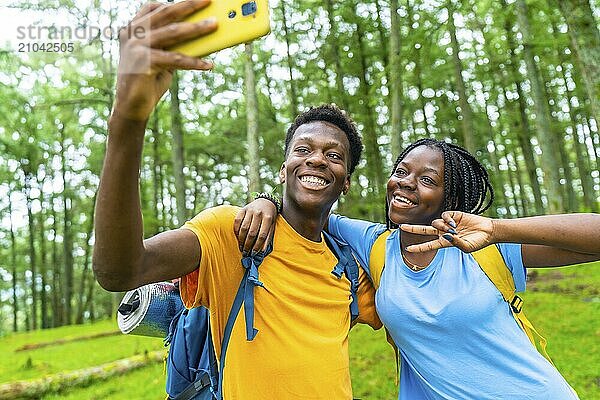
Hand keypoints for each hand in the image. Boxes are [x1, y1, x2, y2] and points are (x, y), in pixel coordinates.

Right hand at [113, 0, 217, 120]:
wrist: (131, 106)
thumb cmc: (149, 80)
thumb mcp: (161, 57)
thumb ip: (173, 44)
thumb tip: (201, 31)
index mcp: (133, 29)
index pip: (154, 7)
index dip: (175, 2)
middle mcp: (132, 33)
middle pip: (165, 14)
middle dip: (189, 5)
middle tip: (208, 0)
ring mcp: (136, 47)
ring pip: (173, 32)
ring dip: (197, 28)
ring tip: (214, 25)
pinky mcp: (143, 62)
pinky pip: (175, 59)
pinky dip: (194, 62)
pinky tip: (208, 64)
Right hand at [234, 198, 277, 255]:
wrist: (266, 201)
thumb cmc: (270, 217)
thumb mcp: (272, 226)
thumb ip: (268, 237)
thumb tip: (262, 251)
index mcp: (268, 218)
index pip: (262, 235)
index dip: (257, 246)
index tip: (254, 253)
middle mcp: (258, 213)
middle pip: (252, 233)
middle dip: (248, 245)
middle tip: (246, 253)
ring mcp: (250, 210)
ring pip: (243, 228)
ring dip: (241, 240)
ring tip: (241, 247)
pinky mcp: (242, 209)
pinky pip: (237, 221)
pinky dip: (236, 231)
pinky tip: (238, 238)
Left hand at [400, 211, 494, 252]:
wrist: (487, 231)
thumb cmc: (478, 242)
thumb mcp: (467, 247)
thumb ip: (456, 243)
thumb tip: (446, 236)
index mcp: (445, 242)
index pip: (429, 245)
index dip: (419, 247)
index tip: (408, 249)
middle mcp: (443, 233)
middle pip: (424, 230)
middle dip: (413, 228)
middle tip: (401, 227)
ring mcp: (447, 223)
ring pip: (435, 223)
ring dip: (442, 226)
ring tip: (453, 229)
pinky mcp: (453, 215)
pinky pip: (443, 215)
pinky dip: (446, 218)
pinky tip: (454, 221)